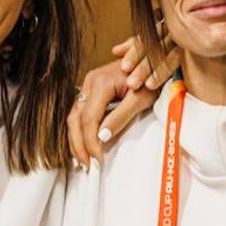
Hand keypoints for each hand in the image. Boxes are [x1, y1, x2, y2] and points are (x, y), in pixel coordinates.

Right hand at [66, 38, 180, 168]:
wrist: (152, 59)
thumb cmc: (151, 77)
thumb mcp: (141, 98)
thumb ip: (120, 117)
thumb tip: (102, 138)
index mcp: (101, 83)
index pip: (89, 119)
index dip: (90, 142)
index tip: (96, 160)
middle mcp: (89, 82)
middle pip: (75, 119)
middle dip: (78, 144)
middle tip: (86, 165)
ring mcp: (87, 85)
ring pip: (73, 116)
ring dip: (76, 139)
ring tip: (83, 159)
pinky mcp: (89, 90)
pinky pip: (78, 113)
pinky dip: (79, 131)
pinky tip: (83, 145)